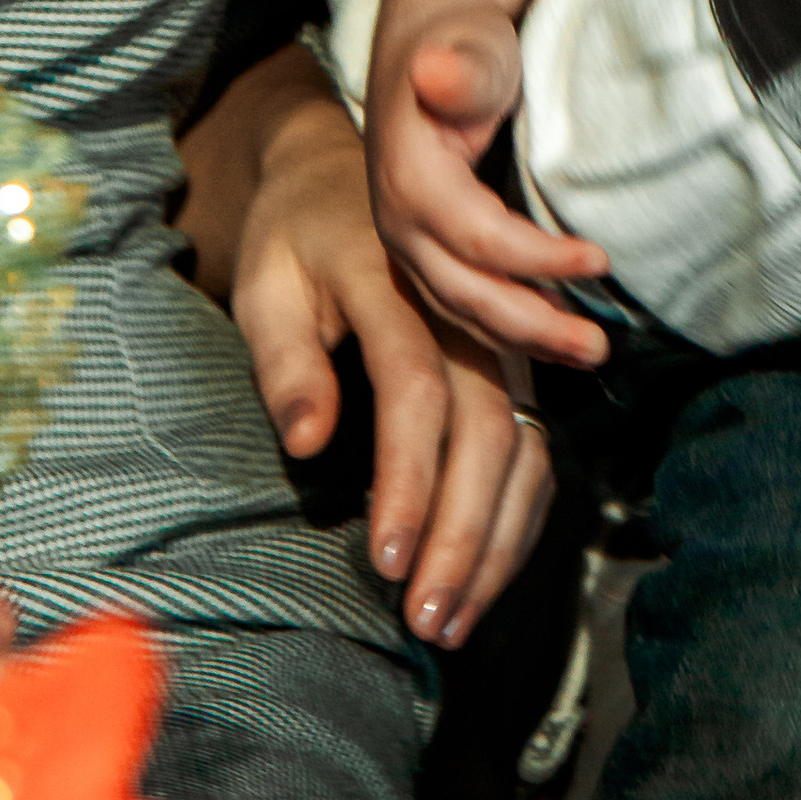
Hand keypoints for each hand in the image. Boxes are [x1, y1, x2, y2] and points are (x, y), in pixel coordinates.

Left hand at [175, 48, 552, 647]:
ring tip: (450, 622)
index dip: (408, 480)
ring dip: (495, 545)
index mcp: (397, 288)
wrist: (347, 176)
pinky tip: (481, 584)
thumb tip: (309, 443)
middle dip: (462, 536)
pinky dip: (516, 526)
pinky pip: (534, 455)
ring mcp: (500, 346)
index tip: (386, 559)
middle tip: (425, 619)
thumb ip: (285, 361)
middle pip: (488, 433)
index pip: (416, 391)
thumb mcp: (266, 284)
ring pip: (524, 452)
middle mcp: (467, 318)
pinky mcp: (513, 372)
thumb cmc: (296, 242)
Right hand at [364, 0, 613, 370]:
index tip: (600, 259)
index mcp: (408, 177)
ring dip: (523, 339)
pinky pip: (461, 304)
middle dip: (531, 325)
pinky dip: (504, 330)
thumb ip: (461, 70)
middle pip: (465, 291)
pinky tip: (548, 339)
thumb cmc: (462, 42)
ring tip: (585, 352)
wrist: (431, 41)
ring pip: (462, 309)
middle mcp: (398, 221)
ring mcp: (407, 242)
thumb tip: (434, 72)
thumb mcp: (469, 47)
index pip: (478, 237)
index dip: (538, 257)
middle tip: (597, 347)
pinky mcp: (424, 252)